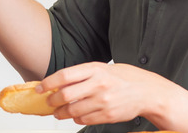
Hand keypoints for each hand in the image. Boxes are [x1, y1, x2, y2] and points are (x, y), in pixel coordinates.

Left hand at [40, 62, 174, 125]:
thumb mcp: (104, 68)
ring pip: (72, 110)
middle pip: (65, 95)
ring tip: (58, 112)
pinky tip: (76, 114)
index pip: (64, 76)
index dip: (48, 83)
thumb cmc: (124, 77)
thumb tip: (59, 82)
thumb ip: (83, 74)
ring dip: (61, 113)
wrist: (148, 92)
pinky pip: (84, 119)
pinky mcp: (107, 115)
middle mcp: (98, 85)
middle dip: (52, 100)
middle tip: (49, 102)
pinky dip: (76, 118)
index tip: (40, 88)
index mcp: (95, 69)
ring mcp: (103, 101)